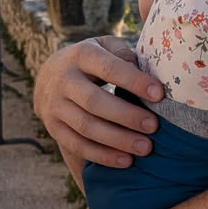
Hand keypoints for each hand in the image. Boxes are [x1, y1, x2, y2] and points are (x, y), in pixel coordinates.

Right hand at [33, 35, 163, 168]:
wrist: (48, 76)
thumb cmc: (91, 61)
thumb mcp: (105, 47)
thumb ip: (124, 55)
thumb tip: (146, 74)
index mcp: (81, 55)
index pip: (108, 68)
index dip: (133, 81)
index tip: (158, 94)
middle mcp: (64, 80)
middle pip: (94, 101)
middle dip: (126, 116)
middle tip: (153, 126)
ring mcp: (55, 106)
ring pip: (86, 126)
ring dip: (117, 140)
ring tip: (145, 148)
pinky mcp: (53, 128)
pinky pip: (77, 145)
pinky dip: (103, 156)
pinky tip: (126, 161)